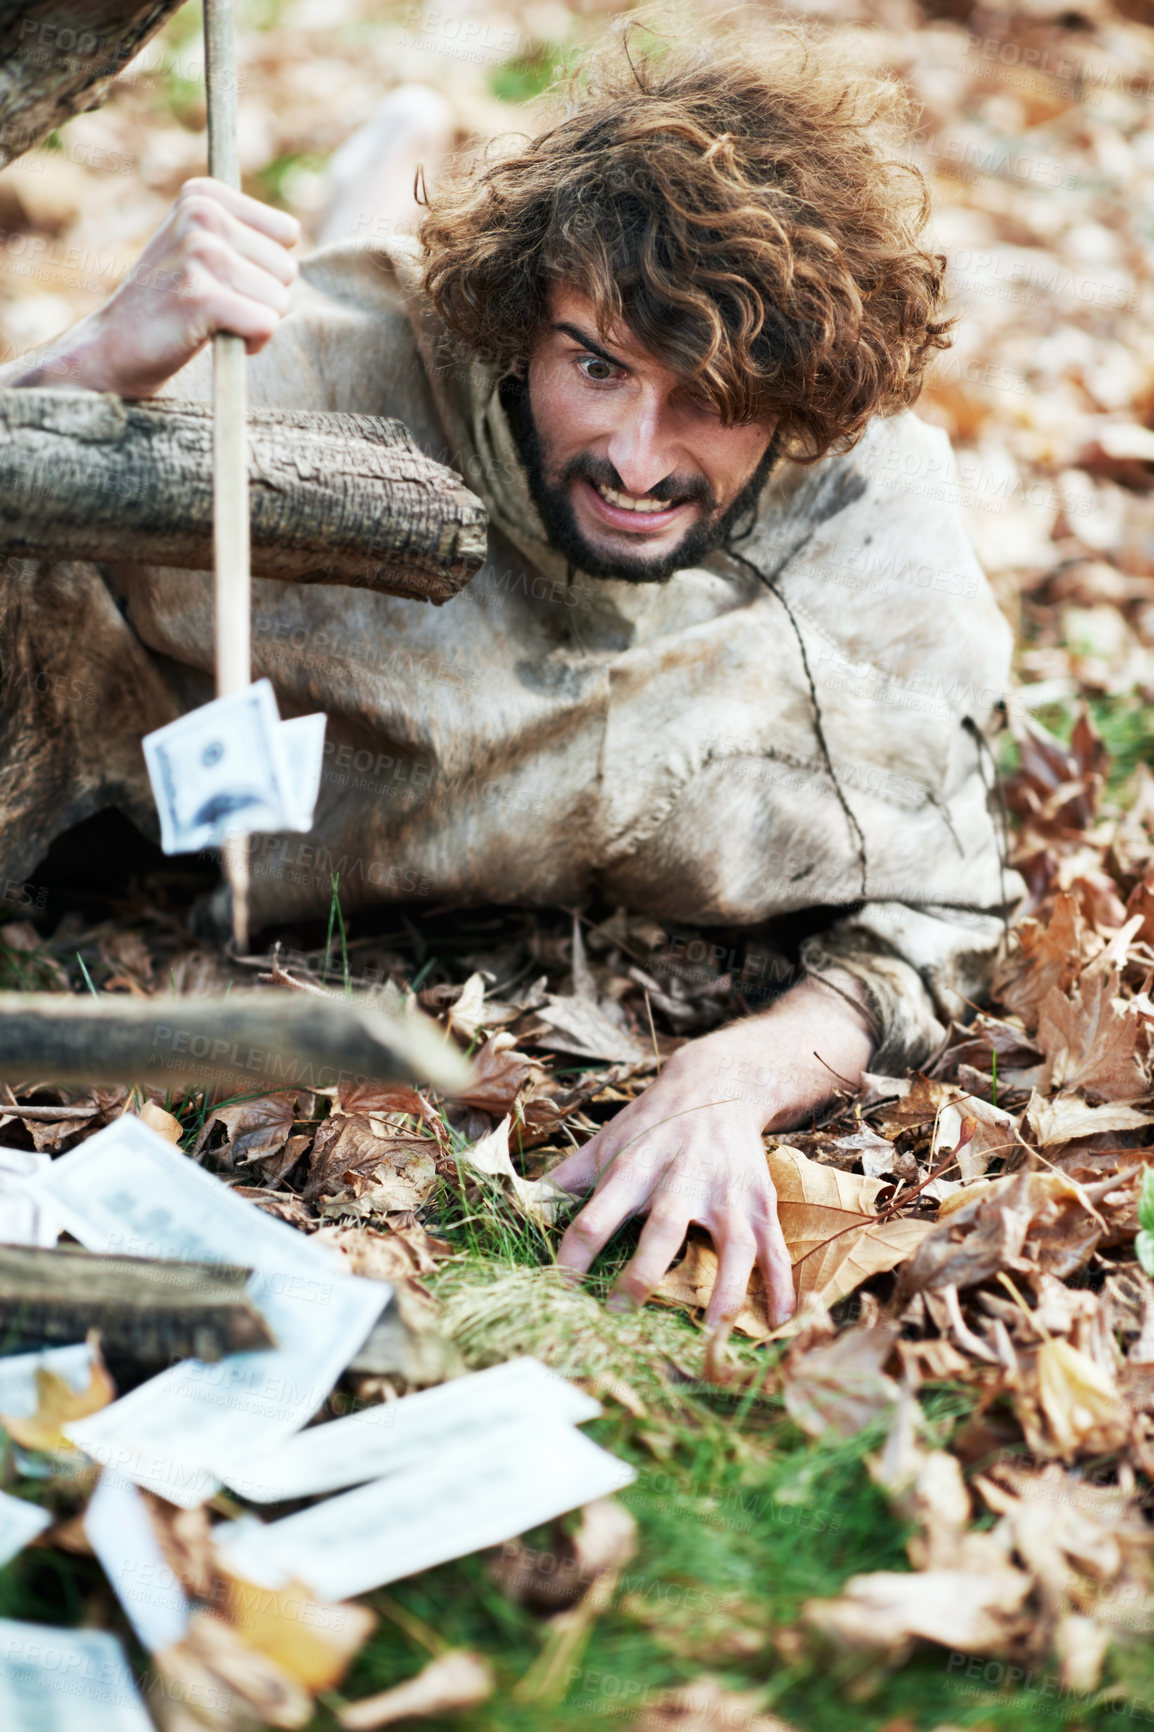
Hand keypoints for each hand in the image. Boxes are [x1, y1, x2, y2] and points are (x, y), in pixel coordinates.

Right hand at [12, 178, 299, 396]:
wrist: (116, 346)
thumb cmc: (171, 303)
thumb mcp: (201, 249)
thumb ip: (243, 234)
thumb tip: (294, 233)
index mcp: (203, 194)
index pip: (286, 234)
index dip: (266, 268)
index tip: (224, 279)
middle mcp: (201, 214)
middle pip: (287, 269)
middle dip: (262, 298)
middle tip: (216, 307)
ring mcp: (200, 252)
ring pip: (280, 300)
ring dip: (255, 322)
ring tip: (212, 322)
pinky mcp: (201, 296)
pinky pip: (266, 324)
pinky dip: (251, 343)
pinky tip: (216, 339)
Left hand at [551, 1051, 795, 1329]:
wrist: (718, 1084)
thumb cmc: (652, 1122)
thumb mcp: (607, 1140)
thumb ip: (566, 1176)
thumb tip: (519, 1203)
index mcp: (635, 1166)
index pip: (596, 1213)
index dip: (575, 1252)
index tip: (561, 1286)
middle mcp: (682, 1180)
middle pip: (662, 1230)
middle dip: (641, 1275)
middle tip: (619, 1313)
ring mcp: (728, 1193)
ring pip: (731, 1245)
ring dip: (723, 1289)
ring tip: (710, 1331)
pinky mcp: (761, 1202)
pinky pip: (774, 1248)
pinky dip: (780, 1284)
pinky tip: (778, 1318)